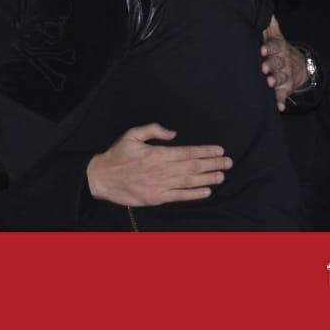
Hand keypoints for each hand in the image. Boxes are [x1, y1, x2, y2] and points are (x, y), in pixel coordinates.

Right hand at [86, 123, 231, 206]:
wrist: (101, 178)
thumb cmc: (117, 155)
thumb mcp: (132, 134)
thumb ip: (153, 130)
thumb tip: (173, 133)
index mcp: (157, 154)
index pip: (187, 152)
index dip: (205, 151)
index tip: (219, 150)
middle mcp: (161, 170)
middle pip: (192, 167)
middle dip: (212, 164)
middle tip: (228, 163)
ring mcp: (159, 186)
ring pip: (189, 182)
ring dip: (207, 179)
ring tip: (221, 176)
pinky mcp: (156, 198)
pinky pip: (179, 196)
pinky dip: (194, 194)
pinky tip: (206, 191)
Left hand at [260, 15, 307, 111]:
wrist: (300, 65)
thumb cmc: (279, 50)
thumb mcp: (275, 36)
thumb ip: (268, 25)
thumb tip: (264, 10)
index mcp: (279, 48)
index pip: (275, 46)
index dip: (269, 48)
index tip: (261, 50)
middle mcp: (284, 61)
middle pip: (279, 62)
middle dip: (272, 65)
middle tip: (264, 68)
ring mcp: (287, 75)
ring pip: (282, 77)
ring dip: (277, 80)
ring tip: (271, 83)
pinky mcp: (287, 88)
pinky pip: (284, 95)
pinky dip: (281, 101)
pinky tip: (278, 106)